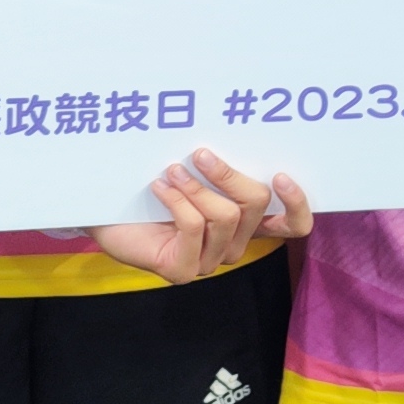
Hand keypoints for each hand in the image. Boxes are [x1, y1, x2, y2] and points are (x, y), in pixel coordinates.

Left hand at [87, 149, 307, 285]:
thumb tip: (234, 134)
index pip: (293, 225)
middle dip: (227, 175)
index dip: (297, 203)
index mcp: (246, 224)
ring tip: (170, 172)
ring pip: (224, 216)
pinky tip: (159, 187)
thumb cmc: (155, 190)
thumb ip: (221, 167)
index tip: (280, 174)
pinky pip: (193, 227)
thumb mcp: (196, 174)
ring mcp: (209, 262)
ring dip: (195, 186)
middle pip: (254, 205)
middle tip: (199, 154)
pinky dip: (177, 200)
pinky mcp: (182, 270)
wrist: (107, 216)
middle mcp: (234, 246)